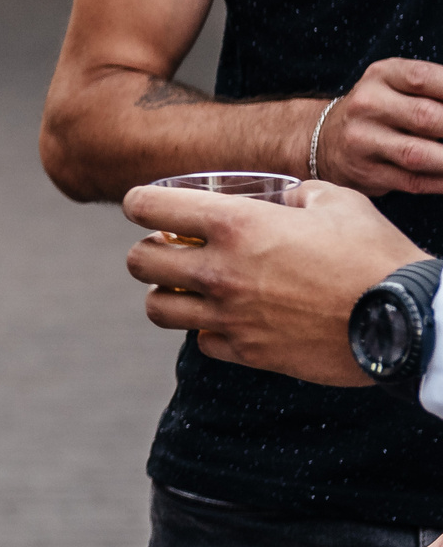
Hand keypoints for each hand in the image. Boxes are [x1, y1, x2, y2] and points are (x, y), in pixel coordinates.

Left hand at [121, 180, 423, 385]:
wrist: (409, 320)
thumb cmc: (375, 255)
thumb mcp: (337, 201)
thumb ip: (297, 194)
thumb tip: (285, 197)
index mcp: (235, 224)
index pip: (146, 206)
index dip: (140, 202)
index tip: (145, 205)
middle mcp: (221, 271)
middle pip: (138, 262)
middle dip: (147, 251)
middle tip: (170, 248)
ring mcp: (230, 316)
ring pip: (157, 308)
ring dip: (166, 293)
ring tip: (188, 286)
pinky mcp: (247, 352)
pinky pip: (201, 341)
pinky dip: (206, 329)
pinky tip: (228, 317)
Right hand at [316, 59, 442, 195]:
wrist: (324, 139)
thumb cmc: (380, 111)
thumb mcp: (398, 85)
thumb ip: (437, 91)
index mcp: (382, 75)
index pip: (426, 78)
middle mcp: (367, 105)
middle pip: (427, 117)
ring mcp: (361, 140)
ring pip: (419, 154)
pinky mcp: (365, 172)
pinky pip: (415, 181)